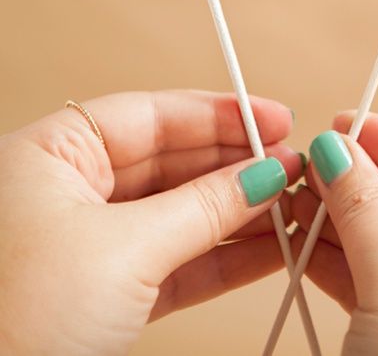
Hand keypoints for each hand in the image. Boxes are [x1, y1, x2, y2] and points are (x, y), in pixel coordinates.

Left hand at [0, 90, 302, 354]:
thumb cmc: (14, 320)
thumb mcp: (121, 251)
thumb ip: (201, 208)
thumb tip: (263, 175)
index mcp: (51, 154)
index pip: (150, 115)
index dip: (219, 115)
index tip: (274, 119)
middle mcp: (67, 191)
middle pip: (169, 163)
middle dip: (234, 167)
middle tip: (292, 166)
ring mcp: (86, 245)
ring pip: (177, 216)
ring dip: (236, 215)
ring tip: (292, 206)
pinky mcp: (103, 295)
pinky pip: (172, 264)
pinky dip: (220, 259)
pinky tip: (266, 249)